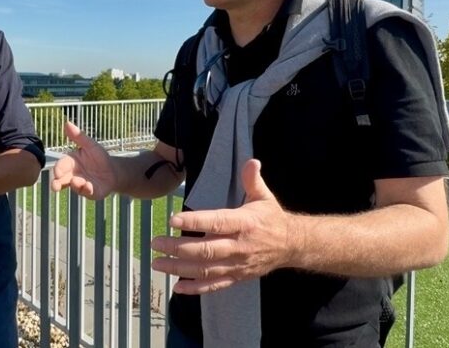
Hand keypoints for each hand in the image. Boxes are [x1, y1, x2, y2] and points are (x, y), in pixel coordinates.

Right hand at [51, 121, 117, 199]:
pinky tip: (88, 186)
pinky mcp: (89, 192)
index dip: (58, 169)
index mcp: (70, 163)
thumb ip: (78, 136)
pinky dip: (86, 189)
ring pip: (72, 186)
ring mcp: (80, 184)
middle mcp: (72, 175)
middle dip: (57, 183)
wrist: (113, 170)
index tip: (57, 172)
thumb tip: (67, 123)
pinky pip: (86, 192)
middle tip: (55, 186)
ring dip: (73, 185)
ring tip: (75, 182)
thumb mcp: (90, 145)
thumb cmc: (99, 157)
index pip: (61, 166)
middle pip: (61, 180)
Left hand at [150, 159, 296, 293]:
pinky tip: (177, 287)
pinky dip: (195, 288)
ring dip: (179, 268)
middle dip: (177, 247)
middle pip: (205, 249)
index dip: (194, 221)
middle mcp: (239, 246)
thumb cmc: (272, 219)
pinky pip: (214, 285)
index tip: (172, 219)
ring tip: (158, 262)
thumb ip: (253, 179)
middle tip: (156, 242)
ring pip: (205, 269)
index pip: (216, 222)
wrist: (292, 246)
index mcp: (244, 223)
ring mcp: (237, 265)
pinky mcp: (237, 277)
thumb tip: (252, 161)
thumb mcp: (264, 196)